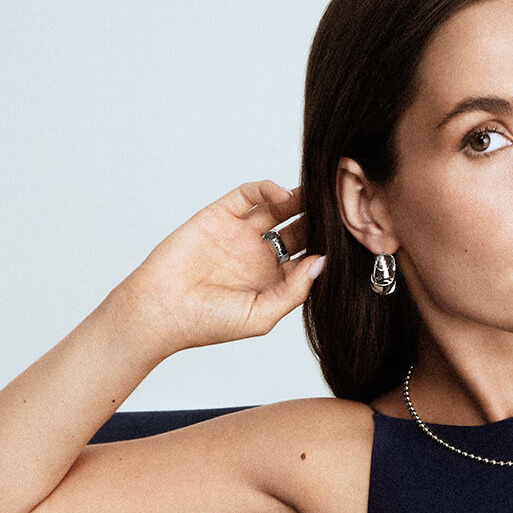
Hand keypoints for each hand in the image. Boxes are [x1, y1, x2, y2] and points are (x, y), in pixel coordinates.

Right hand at [110, 180, 325, 352]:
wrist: (161, 311)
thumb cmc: (209, 323)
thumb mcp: (262, 315)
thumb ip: (294, 290)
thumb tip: (322, 262)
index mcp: (275, 281)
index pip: (311, 257)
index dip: (329, 248)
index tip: (352, 238)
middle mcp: (261, 255)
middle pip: (301, 229)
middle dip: (321, 219)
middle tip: (343, 207)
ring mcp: (241, 233)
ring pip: (279, 208)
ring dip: (300, 199)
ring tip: (320, 193)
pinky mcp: (219, 215)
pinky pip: (248, 195)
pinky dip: (267, 189)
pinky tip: (284, 195)